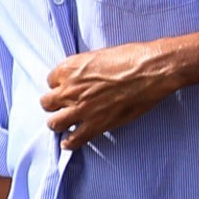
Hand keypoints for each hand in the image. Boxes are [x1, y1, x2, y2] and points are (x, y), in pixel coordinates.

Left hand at [41, 37, 195, 148]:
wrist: (151, 71)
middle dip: (54, 104)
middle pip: (47, 103)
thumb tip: (83, 77)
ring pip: (54, 123)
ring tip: (65, 124)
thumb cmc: (132, 58)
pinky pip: (72, 140)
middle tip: (64, 106)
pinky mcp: (95, 125)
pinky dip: (69, 143)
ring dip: (59, 123)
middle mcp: (69, 89)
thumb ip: (84, 68)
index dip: (61, 85)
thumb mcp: (100, 55)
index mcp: (69, 68)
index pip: (51, 80)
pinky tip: (71, 142)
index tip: (69, 88)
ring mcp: (81, 109)